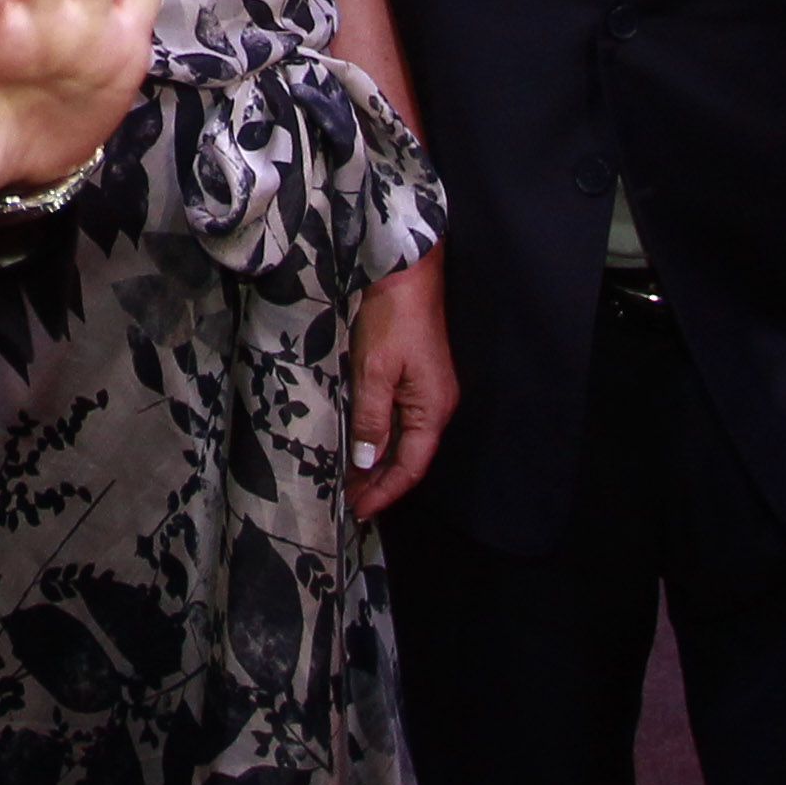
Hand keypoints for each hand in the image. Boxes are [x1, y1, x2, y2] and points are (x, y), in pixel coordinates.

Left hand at [347, 251, 455, 519]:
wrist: (407, 274)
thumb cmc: (392, 319)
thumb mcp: (375, 371)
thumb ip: (371, 418)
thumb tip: (367, 461)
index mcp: (432, 410)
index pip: (410, 466)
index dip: (384, 491)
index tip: (359, 511)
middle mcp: (436, 407)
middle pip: (410, 458)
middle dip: (380, 482)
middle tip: (349, 502)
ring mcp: (428, 392)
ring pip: (404, 441)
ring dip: (379, 463)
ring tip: (352, 482)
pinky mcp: (417, 378)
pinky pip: (401, 421)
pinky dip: (381, 439)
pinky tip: (363, 444)